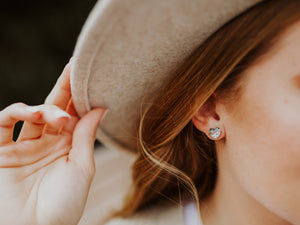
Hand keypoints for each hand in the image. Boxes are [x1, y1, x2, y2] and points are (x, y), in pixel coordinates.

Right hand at [0, 60, 106, 224]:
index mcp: (68, 148)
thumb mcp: (81, 168)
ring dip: (46, 108)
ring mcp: (23, 147)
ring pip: (33, 113)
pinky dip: (17, 112)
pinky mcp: (0, 151)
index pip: (75, 115)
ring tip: (61, 116)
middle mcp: (47, 144)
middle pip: (56, 108)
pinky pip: (4, 123)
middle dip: (65, 88)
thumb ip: (86, 136)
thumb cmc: (63, 205)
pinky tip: (33, 112)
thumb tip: (100, 108)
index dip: (81, 97)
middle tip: (75, 67)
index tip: (92, 77)